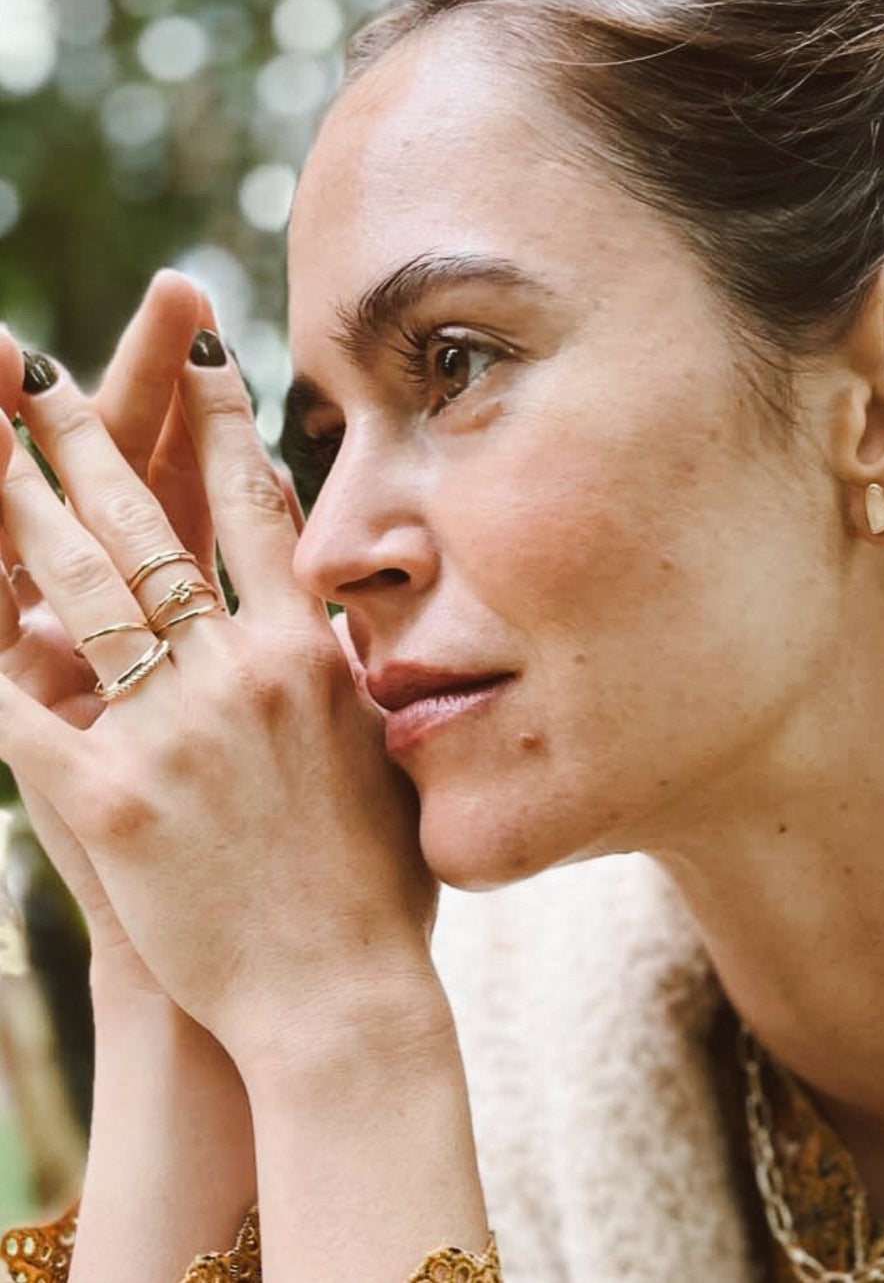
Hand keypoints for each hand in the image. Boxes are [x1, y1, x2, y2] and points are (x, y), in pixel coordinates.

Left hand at [0, 330, 436, 1075]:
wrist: (339, 994)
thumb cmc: (376, 880)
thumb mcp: (383, 750)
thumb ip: (348, 668)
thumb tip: (326, 608)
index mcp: (313, 654)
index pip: (263, 510)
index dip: (226, 423)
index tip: (205, 354)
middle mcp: (242, 673)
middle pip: (153, 529)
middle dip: (88, 439)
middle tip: (40, 373)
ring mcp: (172, 732)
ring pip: (84, 591)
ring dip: (24, 508)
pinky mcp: (107, 800)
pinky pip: (20, 710)